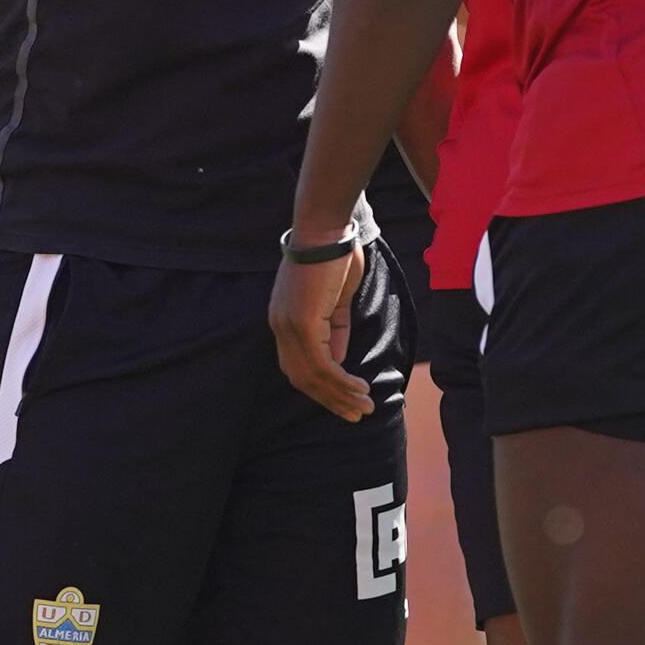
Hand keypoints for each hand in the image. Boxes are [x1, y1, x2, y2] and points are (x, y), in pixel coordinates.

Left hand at [269, 244, 375, 418]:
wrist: (327, 231)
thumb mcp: (335, 302)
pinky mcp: (302, 322)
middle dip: (330, 400)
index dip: (320, 388)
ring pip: (313, 375)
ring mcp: (289, 326)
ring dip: (340, 395)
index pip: (297, 367)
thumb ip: (334, 331)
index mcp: (284, 322)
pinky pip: (322, 363)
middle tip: (355, 414)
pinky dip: (341, 380)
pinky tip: (359, 387)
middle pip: (302, 378)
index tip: (343, 402)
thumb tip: (339, 361)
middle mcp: (280, 327)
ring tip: (364, 406)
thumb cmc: (334, 258)